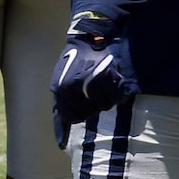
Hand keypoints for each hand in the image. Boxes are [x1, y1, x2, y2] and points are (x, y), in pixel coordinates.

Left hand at [49, 13, 137, 140]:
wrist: (90, 36)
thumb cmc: (75, 62)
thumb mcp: (60, 84)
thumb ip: (61, 111)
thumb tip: (61, 143)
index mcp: (59, 88)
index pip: (71, 117)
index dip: (80, 115)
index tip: (86, 105)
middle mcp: (72, 85)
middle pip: (90, 113)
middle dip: (95, 107)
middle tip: (97, 93)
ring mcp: (89, 79)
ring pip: (105, 106)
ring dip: (109, 99)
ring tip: (107, 87)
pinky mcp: (107, 73)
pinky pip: (117, 95)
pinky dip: (120, 93)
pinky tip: (117, 85)